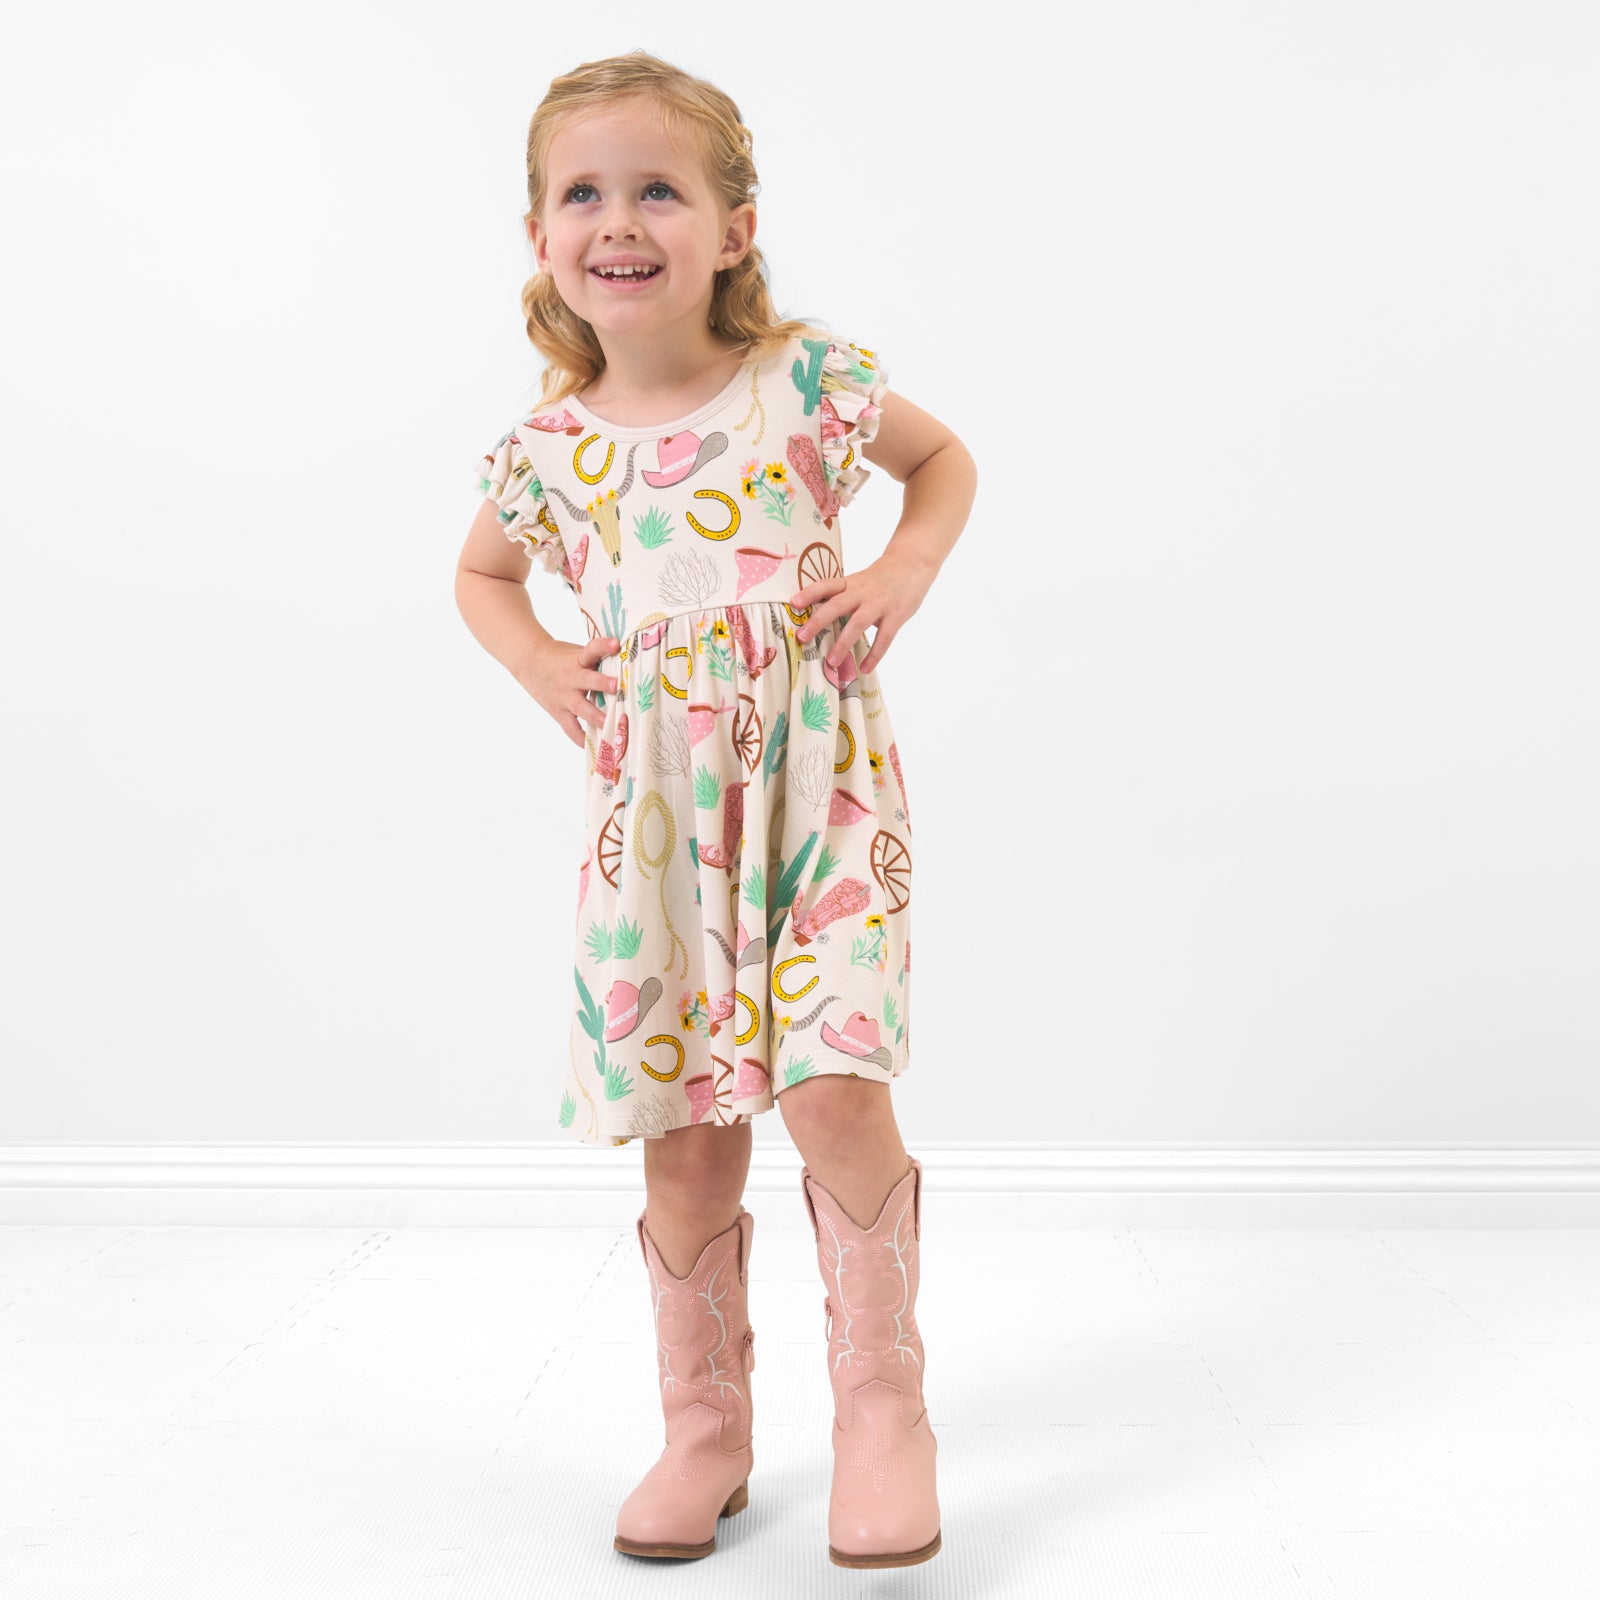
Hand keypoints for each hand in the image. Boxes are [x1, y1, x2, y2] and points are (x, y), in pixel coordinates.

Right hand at [525, 633, 619, 748]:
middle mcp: (571, 677)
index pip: (591, 649)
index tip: (615, 644)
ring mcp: (564, 696)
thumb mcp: (578, 654)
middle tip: (616, 686)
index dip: (603, 646)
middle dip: (602, 684)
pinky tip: (596, 747)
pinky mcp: (558, 712)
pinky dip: (582, 738)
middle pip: (587, 680)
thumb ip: (598, 662)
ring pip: (580, 707)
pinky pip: (571, 729)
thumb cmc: (562, 658)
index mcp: (578, 659)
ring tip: (608, 724)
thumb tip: (629, 669)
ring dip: (595, 716)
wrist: (529, 661)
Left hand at [791, 553, 932, 674]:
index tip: (794, 603)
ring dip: (843, 642)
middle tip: (802, 637)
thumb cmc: (881, 578)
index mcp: (850, 583)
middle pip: (836, 605)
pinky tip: (864, 668)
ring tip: (832, 661)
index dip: (809, 593)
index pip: (826, 585)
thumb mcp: (859, 582)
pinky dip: (874, 655)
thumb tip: (819, 619)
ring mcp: (880, 603)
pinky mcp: (896, 615)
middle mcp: (862, 592)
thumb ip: (843, 598)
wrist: (912, 563)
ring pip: (858, 623)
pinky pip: (884, 638)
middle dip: (818, 621)